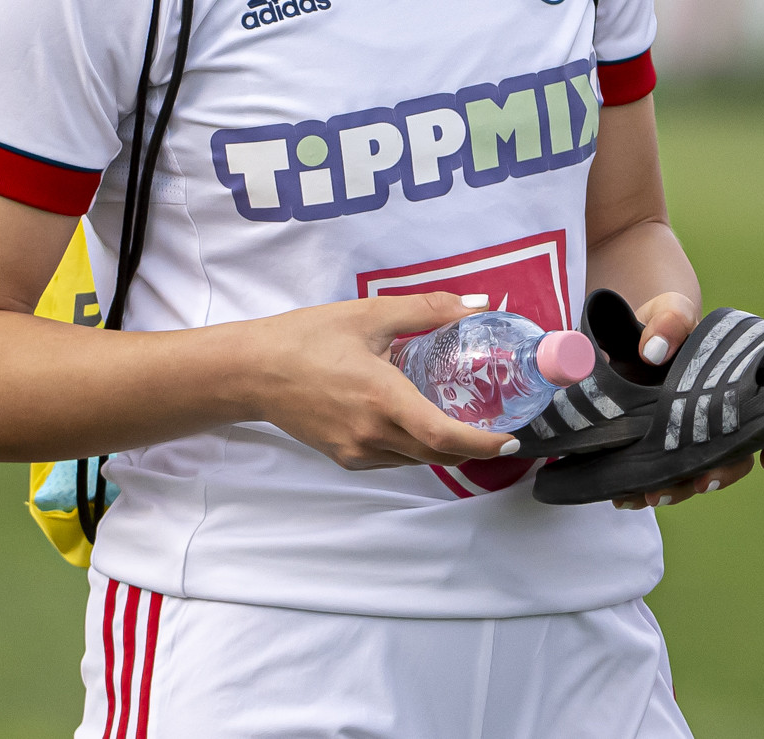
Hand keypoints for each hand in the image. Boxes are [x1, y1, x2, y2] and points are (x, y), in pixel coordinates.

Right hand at [244, 291, 526, 470]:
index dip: (484, 443)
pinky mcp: (343, 456)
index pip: (444, 436)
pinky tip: (422, 420)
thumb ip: (429, 310)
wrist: (251, 370)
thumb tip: (478, 304)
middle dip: (474, 446)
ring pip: (416, 458)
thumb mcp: (370, 314)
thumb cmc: (308, 338)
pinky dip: (416, 446)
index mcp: (382, 398)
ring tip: (469, 421)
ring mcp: (356, 450)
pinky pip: (393, 459)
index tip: (512, 438)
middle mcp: (371, 434)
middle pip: (437, 453)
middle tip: (501, 428)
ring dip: (445, 446)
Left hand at [613, 290, 763, 509]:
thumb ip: (669, 322)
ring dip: (678, 489)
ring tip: (651, 497)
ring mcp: (687, 436)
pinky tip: (624, 498)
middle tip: (701, 483)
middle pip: (733, 454)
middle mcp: (717, 417)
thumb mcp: (669, 311)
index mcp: (733, 384)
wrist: (632, 336)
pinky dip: (641, 489)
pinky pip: (656, 475)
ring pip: (695, 472)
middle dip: (720, 473)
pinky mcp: (657, 447)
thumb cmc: (666, 322)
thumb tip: (656, 351)